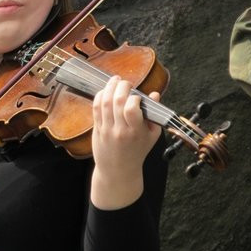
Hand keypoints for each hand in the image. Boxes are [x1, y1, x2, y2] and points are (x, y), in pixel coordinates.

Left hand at [90, 76, 161, 209]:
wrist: (118, 170)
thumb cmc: (137, 152)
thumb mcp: (151, 136)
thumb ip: (153, 115)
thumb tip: (154, 94)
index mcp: (136, 132)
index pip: (131, 109)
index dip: (134, 97)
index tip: (137, 97)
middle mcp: (120, 130)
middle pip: (117, 101)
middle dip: (122, 86)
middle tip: (126, 83)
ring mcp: (106, 129)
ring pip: (104, 102)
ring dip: (109, 87)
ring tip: (115, 80)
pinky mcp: (97, 128)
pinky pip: (95, 108)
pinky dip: (100, 95)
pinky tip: (106, 91)